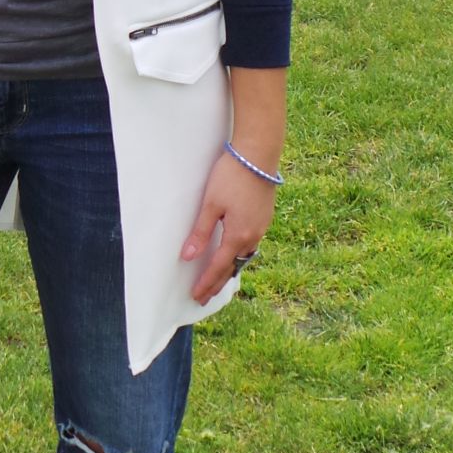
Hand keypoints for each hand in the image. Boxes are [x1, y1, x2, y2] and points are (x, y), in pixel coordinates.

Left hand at [181, 149, 277, 304]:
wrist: (258, 155)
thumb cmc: (231, 176)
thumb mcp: (211, 204)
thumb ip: (200, 232)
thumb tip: (188, 257)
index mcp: (238, 235)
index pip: (219, 267)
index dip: (207, 283)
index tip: (196, 296)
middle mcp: (253, 236)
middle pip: (233, 267)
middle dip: (217, 283)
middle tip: (204, 297)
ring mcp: (261, 227)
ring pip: (244, 257)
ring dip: (230, 270)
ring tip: (218, 281)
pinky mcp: (264, 218)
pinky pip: (251, 245)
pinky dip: (240, 256)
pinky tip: (234, 255)